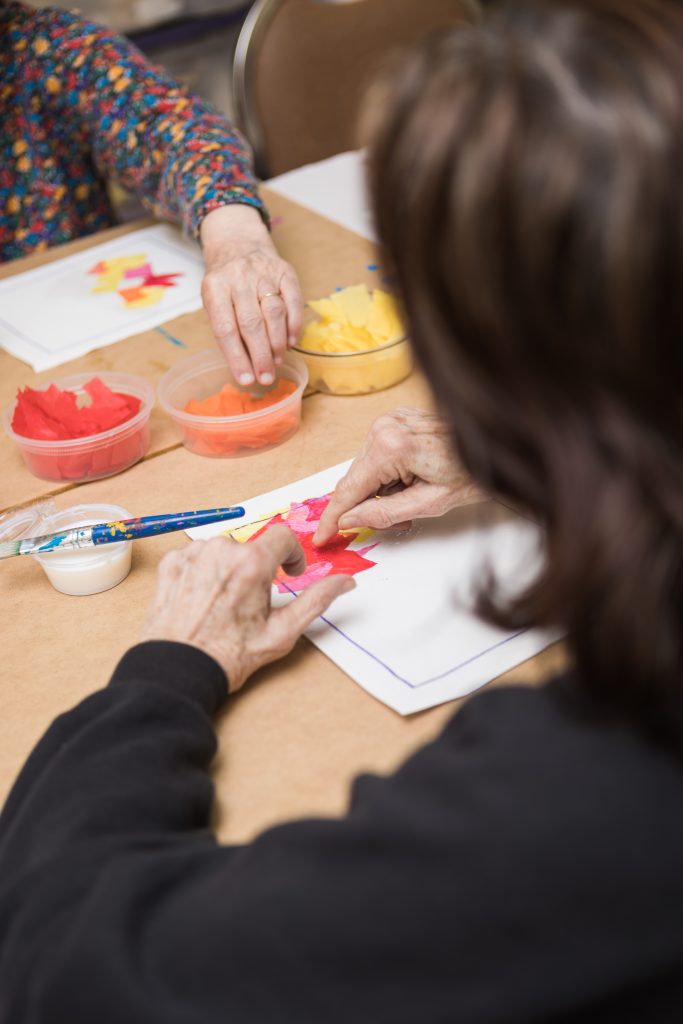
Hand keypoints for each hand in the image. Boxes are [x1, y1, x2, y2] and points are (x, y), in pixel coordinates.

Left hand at [140, 527, 354, 690]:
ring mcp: (193, 554)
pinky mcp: (171, 562)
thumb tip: (345, 582)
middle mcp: (221, 550)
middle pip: (252, 546)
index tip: (288, 572)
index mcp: (252, 563)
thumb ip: (316, 600)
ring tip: (225, 602)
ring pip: (224, 549)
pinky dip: (204, 571)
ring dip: (230, 568)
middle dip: (257, 568)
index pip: (283, 536)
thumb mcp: (282, 632)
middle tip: (251, 602)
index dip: (292, 554)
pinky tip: (204, 598)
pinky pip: (197, 555)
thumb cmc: (228, 655)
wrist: (178, 670)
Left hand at [200, 205, 302, 386]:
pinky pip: (294, 300)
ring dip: (277, 342)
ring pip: (274, 312)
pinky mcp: (285, 271)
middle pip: (251, 323)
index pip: (225, 328)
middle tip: (265, 378)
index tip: (246, 379)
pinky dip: (294, 324)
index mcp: (214, 287)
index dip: (236, 357)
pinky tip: (291, 341)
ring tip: (276, 361)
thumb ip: (227, 329)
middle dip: (260, 355)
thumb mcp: (214, 300)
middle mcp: (238, 278)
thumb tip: (245, 366)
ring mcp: (263, 272)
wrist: (238, 242)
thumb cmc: (225, 282)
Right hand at [314, 408, 483, 545]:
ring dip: (381, 489)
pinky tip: (412, 477)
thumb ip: (384, 514)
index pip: (349, 489)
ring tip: (414, 493)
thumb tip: (349, 520)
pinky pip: (376, 455)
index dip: (332, 517)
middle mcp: (383, 426)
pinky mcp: (395, 419)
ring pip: (365, 468)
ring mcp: (389, 419)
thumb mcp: (430, 504)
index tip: (321, 537)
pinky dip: (388, 473)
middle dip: (368, 504)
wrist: (497, 443)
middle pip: (355, 479)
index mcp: (390, 446)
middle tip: (401, 519)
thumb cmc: (473, 473)